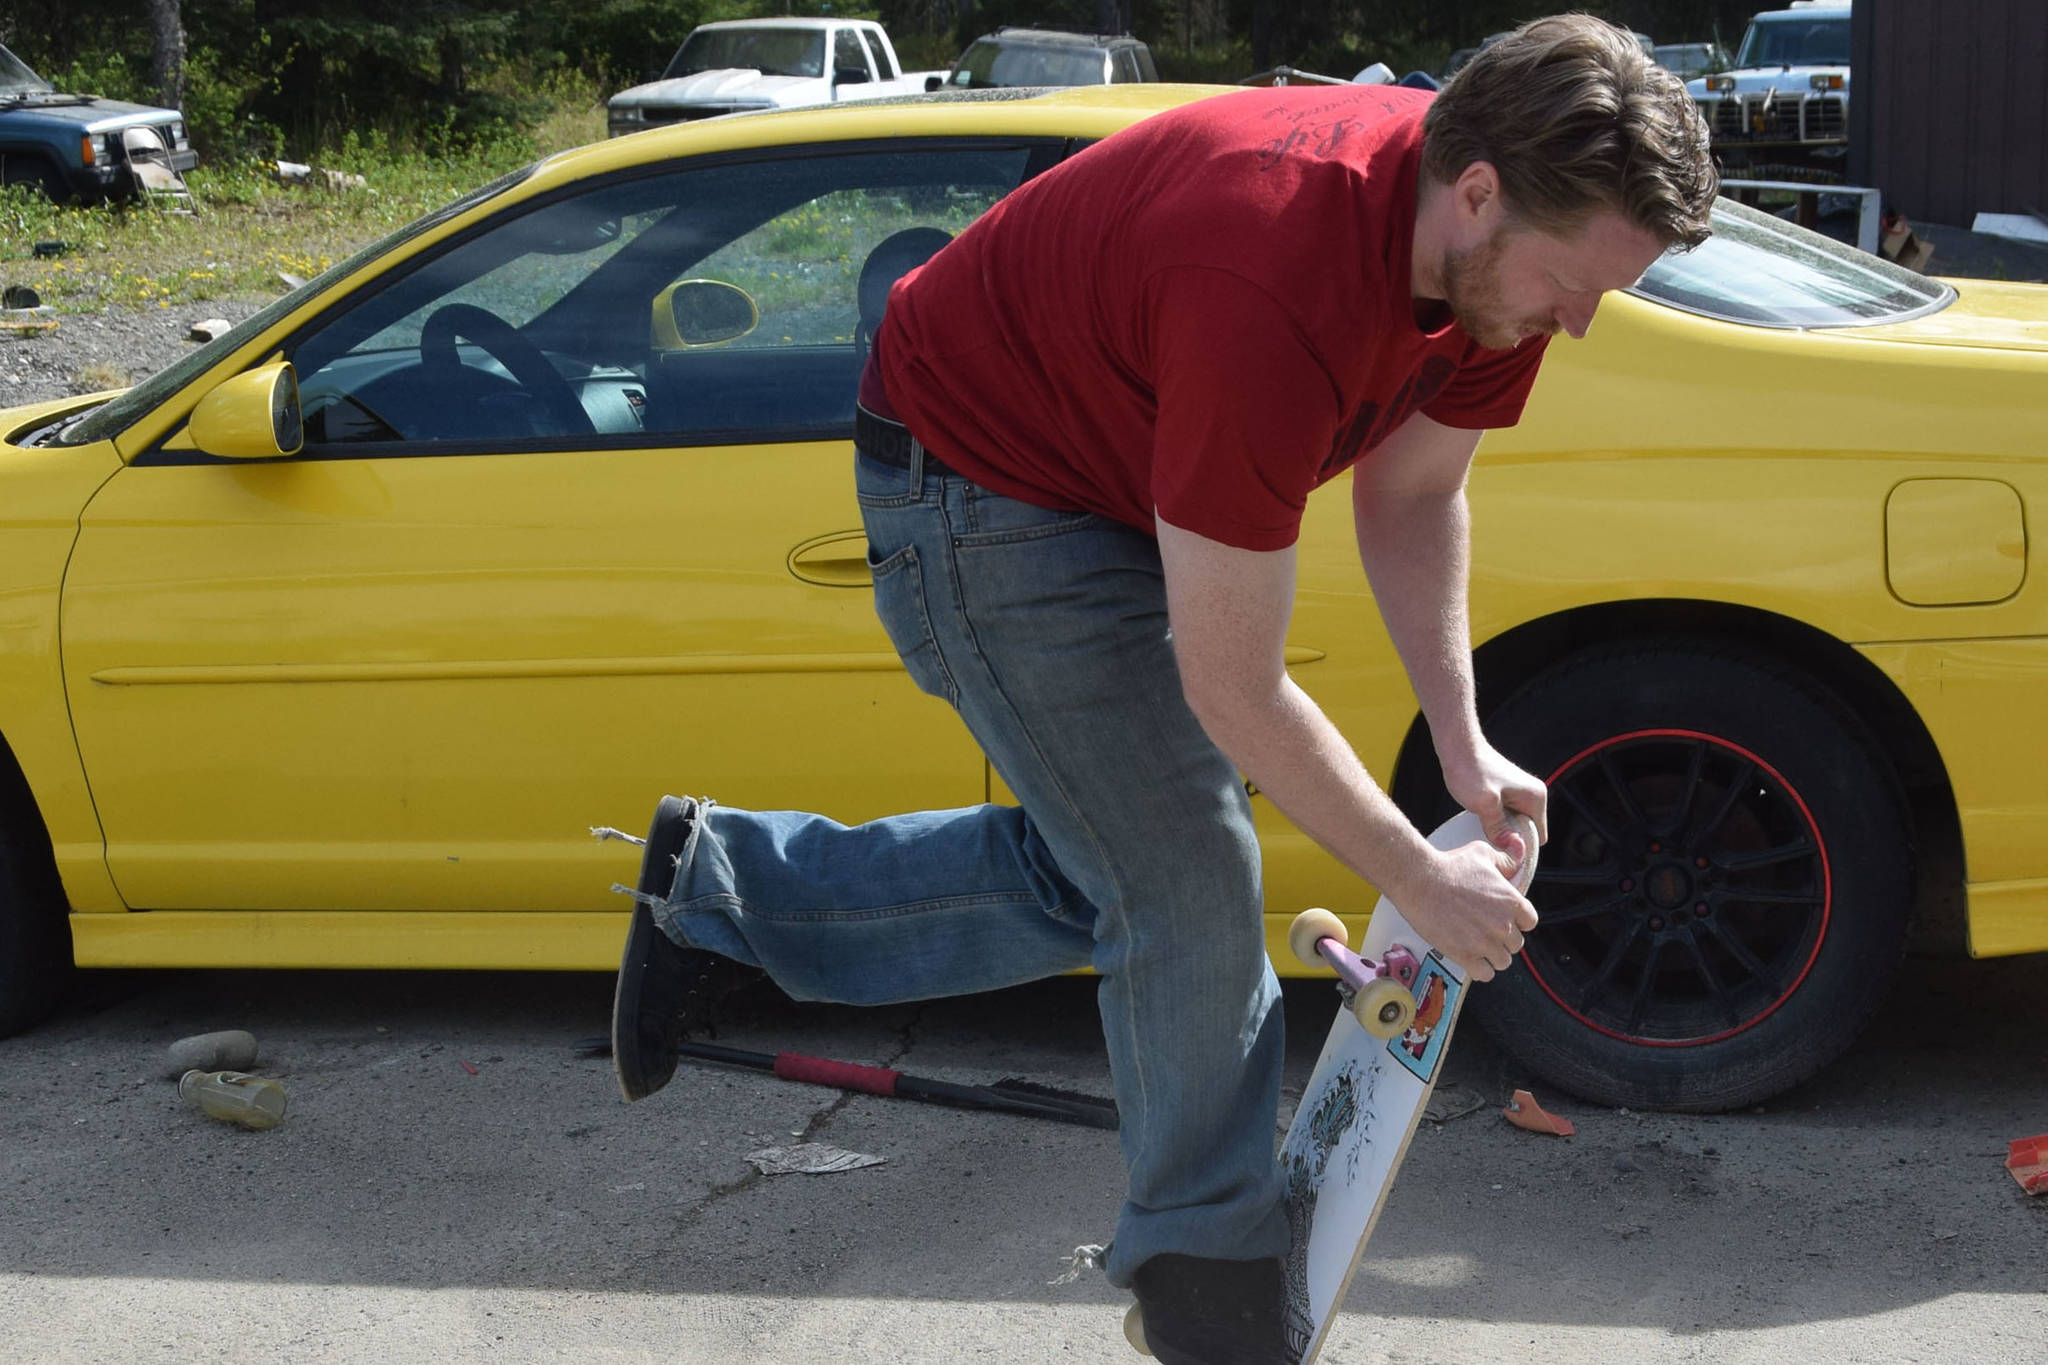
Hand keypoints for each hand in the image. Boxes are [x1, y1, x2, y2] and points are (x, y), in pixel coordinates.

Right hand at [1400, 837, 1539, 982]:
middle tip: (1486, 931)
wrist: (1420, 880)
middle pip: (1516, 944)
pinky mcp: (1466, 955)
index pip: (1530, 922)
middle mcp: (1503, 924)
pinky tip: (1470, 957)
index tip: (1505, 920)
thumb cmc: (1449, 866)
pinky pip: (1485, 974)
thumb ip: (1505, 858)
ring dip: (1492, 955)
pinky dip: (1479, 969)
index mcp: (1511, 901)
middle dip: (1503, 939)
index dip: (1517, 921)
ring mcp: (1485, 942)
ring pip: (1502, 962)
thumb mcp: (1482, 854)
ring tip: (1478, 946)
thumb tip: (1518, 850)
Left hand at [1441, 736, 1548, 848]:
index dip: (1521, 847)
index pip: (1538, 837)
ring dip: (1500, 829)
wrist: (1458, 747)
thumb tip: (1512, 849)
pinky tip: (1480, 820)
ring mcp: (1520, 793)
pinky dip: (1495, 820)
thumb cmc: (1470, 770)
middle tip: (1488, 841)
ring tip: (1482, 828)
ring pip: (1514, 823)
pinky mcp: (1507, 792)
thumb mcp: (1484, 804)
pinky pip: (1506, 815)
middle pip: (1526, 832)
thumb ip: (1499, 828)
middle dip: (1510, 838)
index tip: (1502, 852)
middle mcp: (1533, 795)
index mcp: (1535, 797)